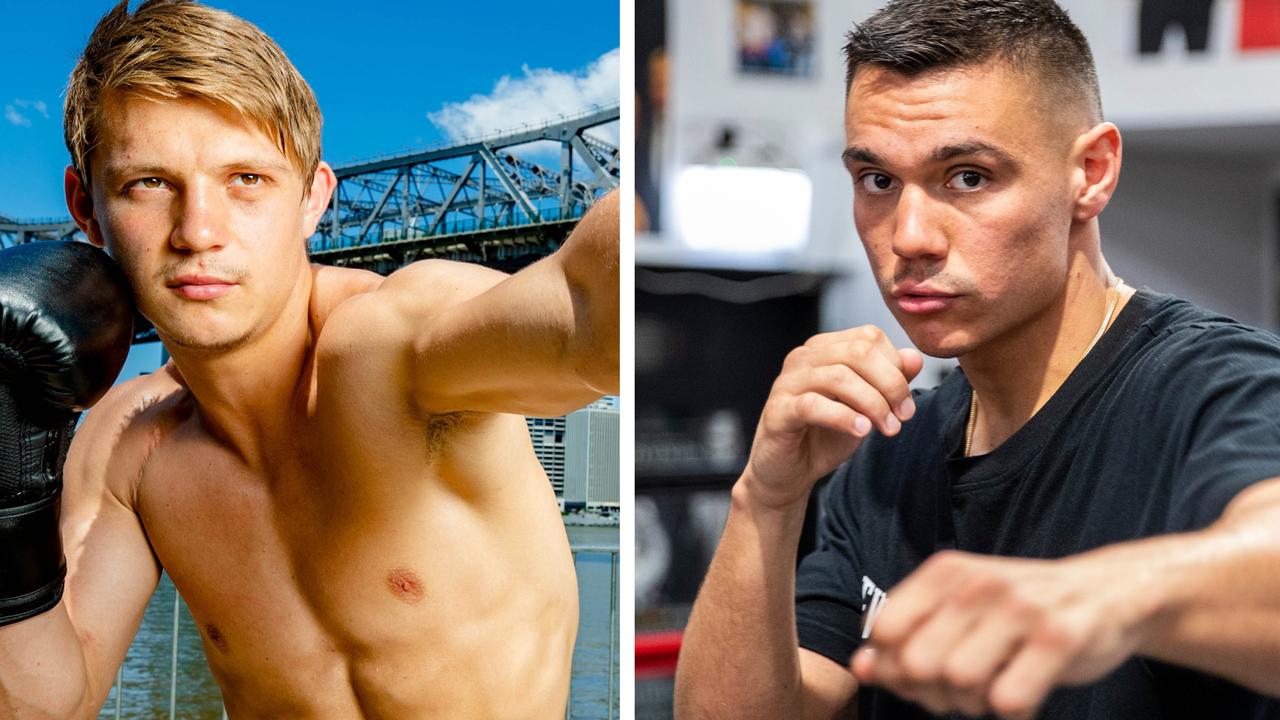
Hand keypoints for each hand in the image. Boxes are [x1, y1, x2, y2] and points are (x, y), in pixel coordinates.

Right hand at [743, 325, 921, 509]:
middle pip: (858, 352)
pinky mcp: (777, 411)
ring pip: (838, 376)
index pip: (869, 338)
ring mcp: (787, 383)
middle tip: (903, 415)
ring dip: (873, 404)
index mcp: (824, 349)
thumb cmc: (825, 435)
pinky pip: (812, 405)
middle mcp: (803, 358)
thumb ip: (888, 380)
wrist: (789, 472)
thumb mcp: (865, 407)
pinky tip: (861, 432)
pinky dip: (843, 417)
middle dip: (890, 384)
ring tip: (888, 428)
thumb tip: (914, 358)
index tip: (906, 402)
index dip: (896, 367)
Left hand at [851, 550, 1155, 718]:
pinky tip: (1024, 692)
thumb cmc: (1017, 610)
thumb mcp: (958, 610)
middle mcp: (978, 584)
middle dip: (933, 690)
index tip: (923, 671)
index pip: (885, 631)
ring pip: (960, 681)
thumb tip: (861, 668)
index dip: (895, 665)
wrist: (1107, 592)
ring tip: (993, 687)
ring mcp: (1021, 608)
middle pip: (918, 663)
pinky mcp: (1061, 637)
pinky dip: (1011, 710)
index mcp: (946, 572)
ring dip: (973, 702)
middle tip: (962, 688)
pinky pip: (1010, 699)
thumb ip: (907, 638)